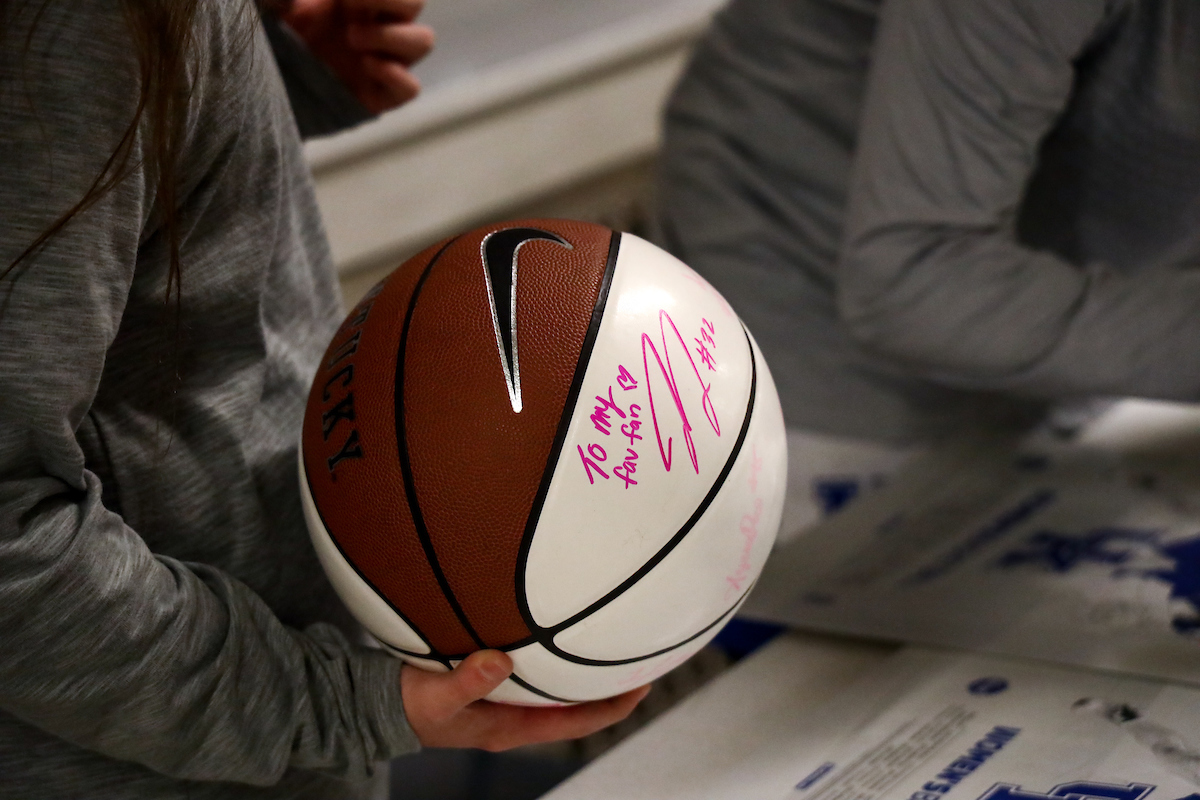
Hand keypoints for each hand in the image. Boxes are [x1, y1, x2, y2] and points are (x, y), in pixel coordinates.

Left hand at [277, 0, 435, 113]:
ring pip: (423, 41)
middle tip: (349, 8)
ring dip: (391, 35)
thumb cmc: (276, 36)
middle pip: (416, 2)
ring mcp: (385, 60)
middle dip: (387, 0)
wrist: (271, 85)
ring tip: (352, 38)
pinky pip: (411, 87)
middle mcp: (380, 25)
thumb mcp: (273, 6)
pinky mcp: (382, 95)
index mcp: (362, 0)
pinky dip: (396, 75)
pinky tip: (366, 65)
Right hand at [401, 650, 650, 750]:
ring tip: (614, 638)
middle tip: (644, 658)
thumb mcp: (436, 696)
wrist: (382, 702)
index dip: (614, 708)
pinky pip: (537, 669)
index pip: (578, 722)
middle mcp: (518, 715)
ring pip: (560, 686)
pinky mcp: (495, 680)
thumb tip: (500, 662)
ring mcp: (508, 699)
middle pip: (578, 705)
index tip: (644, 687)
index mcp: (513, 726)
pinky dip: (555, 652)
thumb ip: (467, 681)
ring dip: (586, 668)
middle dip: (611, 686)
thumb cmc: (411, 705)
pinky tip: (560, 623)